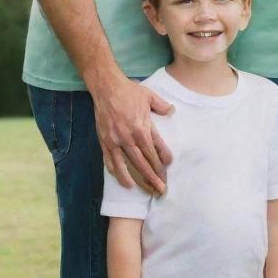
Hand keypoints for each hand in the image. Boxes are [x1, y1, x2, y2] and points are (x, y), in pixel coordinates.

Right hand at [92, 74, 172, 194]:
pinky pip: (111, 161)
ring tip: (144, 190)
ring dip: (137, 178)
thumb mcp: (149, 96)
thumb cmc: (129, 91)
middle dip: (153, 176)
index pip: (154, 149)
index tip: (168, 169)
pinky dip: (117, 172)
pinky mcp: (105, 141)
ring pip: (128, 165)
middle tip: (161, 189)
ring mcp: (116, 141)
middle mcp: (129, 137)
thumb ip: (161, 106)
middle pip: (143, 161)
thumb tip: (172, 111)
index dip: (162, 160)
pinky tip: (124, 181)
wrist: (106, 88)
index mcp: (142, 127)